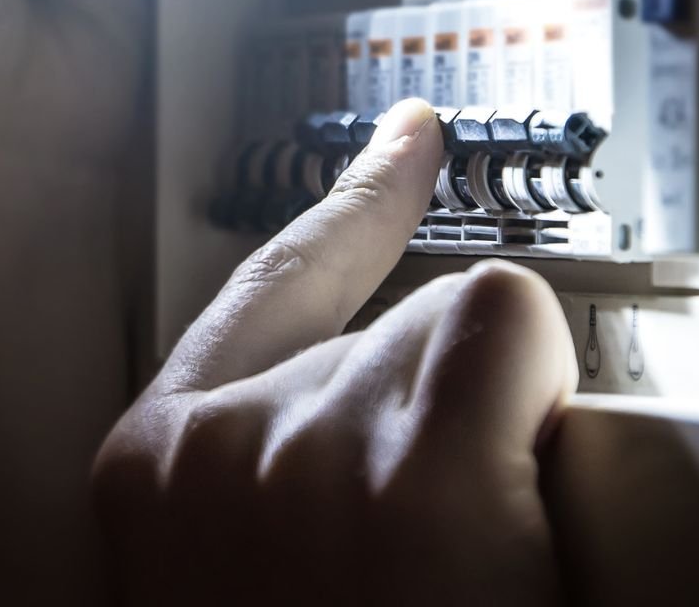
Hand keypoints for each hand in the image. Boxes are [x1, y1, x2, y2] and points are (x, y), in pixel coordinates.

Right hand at [93, 99, 577, 603]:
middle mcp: (214, 447)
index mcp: (153, 470)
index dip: (355, 214)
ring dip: (501, 453)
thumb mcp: (241, 567)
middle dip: (448, 430)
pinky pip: (514, 331)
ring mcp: (311, 450)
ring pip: (462, 340)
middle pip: (390, 333)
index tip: (411, 136)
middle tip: (444, 565)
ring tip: (471, 583)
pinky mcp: (419, 473)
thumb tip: (393, 430)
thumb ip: (281, 474)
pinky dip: (545, 411)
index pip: (266, 292)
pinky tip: (518, 529)